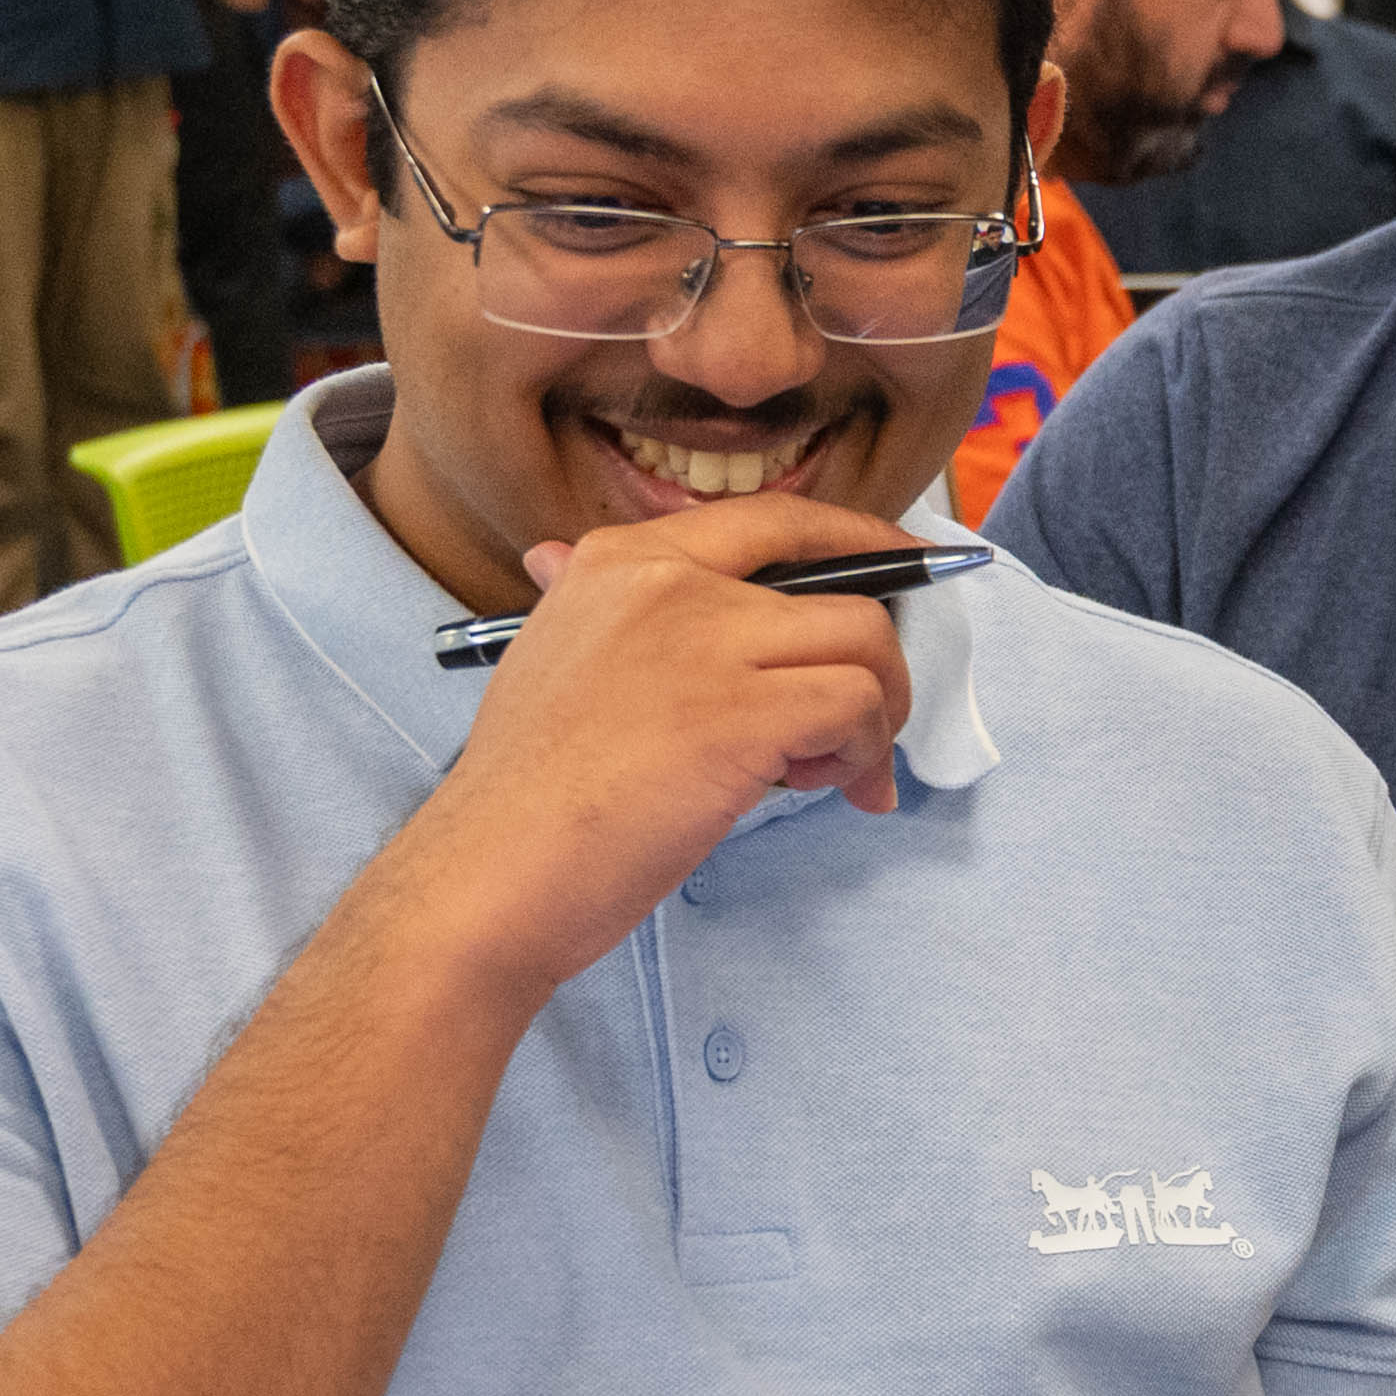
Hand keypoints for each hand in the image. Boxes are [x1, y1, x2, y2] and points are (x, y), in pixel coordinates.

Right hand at [385, 496, 923, 1005]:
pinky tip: (824, 789)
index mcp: (621, 561)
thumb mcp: (545, 660)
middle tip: (865, 726)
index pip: (774, 521)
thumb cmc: (523, 794)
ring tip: (829, 772)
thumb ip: (584, 608)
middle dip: (880, 659)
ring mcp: (706, 641)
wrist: (490, 873)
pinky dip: (865, 752)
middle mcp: (667, 581)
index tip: (906, 570)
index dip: (856, 541)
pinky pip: (858, 704)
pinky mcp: (741, 713)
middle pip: (841, 585)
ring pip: (866, 640)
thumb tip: (552, 556)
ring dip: (877, 714)